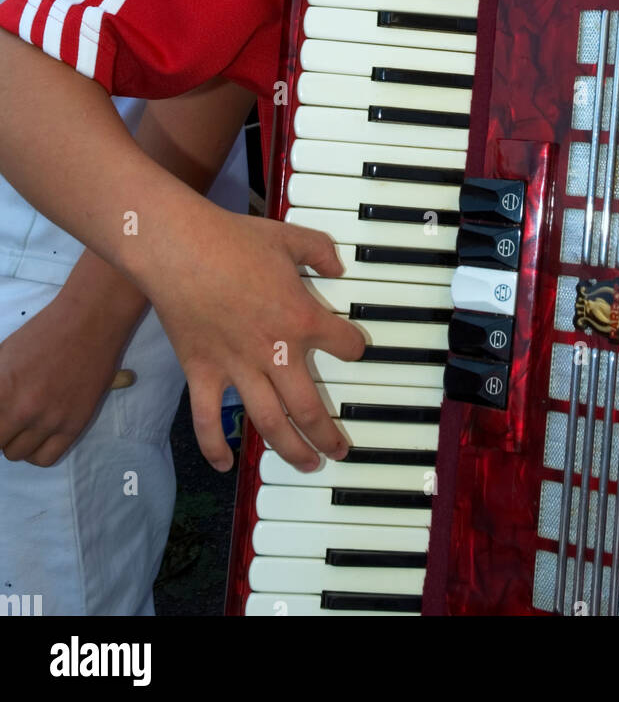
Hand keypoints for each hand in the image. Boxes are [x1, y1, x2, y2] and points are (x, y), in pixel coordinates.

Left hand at [0, 293, 129, 466]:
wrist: (91, 320)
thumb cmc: (46, 331)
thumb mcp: (4, 354)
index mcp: (0, 387)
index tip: (1, 413)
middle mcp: (20, 409)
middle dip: (1, 430)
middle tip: (8, 417)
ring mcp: (48, 419)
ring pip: (17, 453)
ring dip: (16, 440)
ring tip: (24, 422)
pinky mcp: (73, 425)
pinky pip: (44, 458)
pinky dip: (36, 452)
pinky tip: (38, 434)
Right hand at [139, 208, 364, 473]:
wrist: (180, 248)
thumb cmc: (234, 240)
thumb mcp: (289, 236)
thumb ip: (319, 251)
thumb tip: (337, 266)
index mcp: (301, 318)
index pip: (344, 344)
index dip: (356, 347)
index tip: (356, 351)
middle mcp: (274, 352)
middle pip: (309, 408)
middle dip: (328, 435)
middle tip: (340, 451)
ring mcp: (237, 368)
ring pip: (270, 423)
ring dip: (291, 450)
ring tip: (307, 465)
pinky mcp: (203, 372)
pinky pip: (208, 420)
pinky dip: (215, 446)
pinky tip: (225, 464)